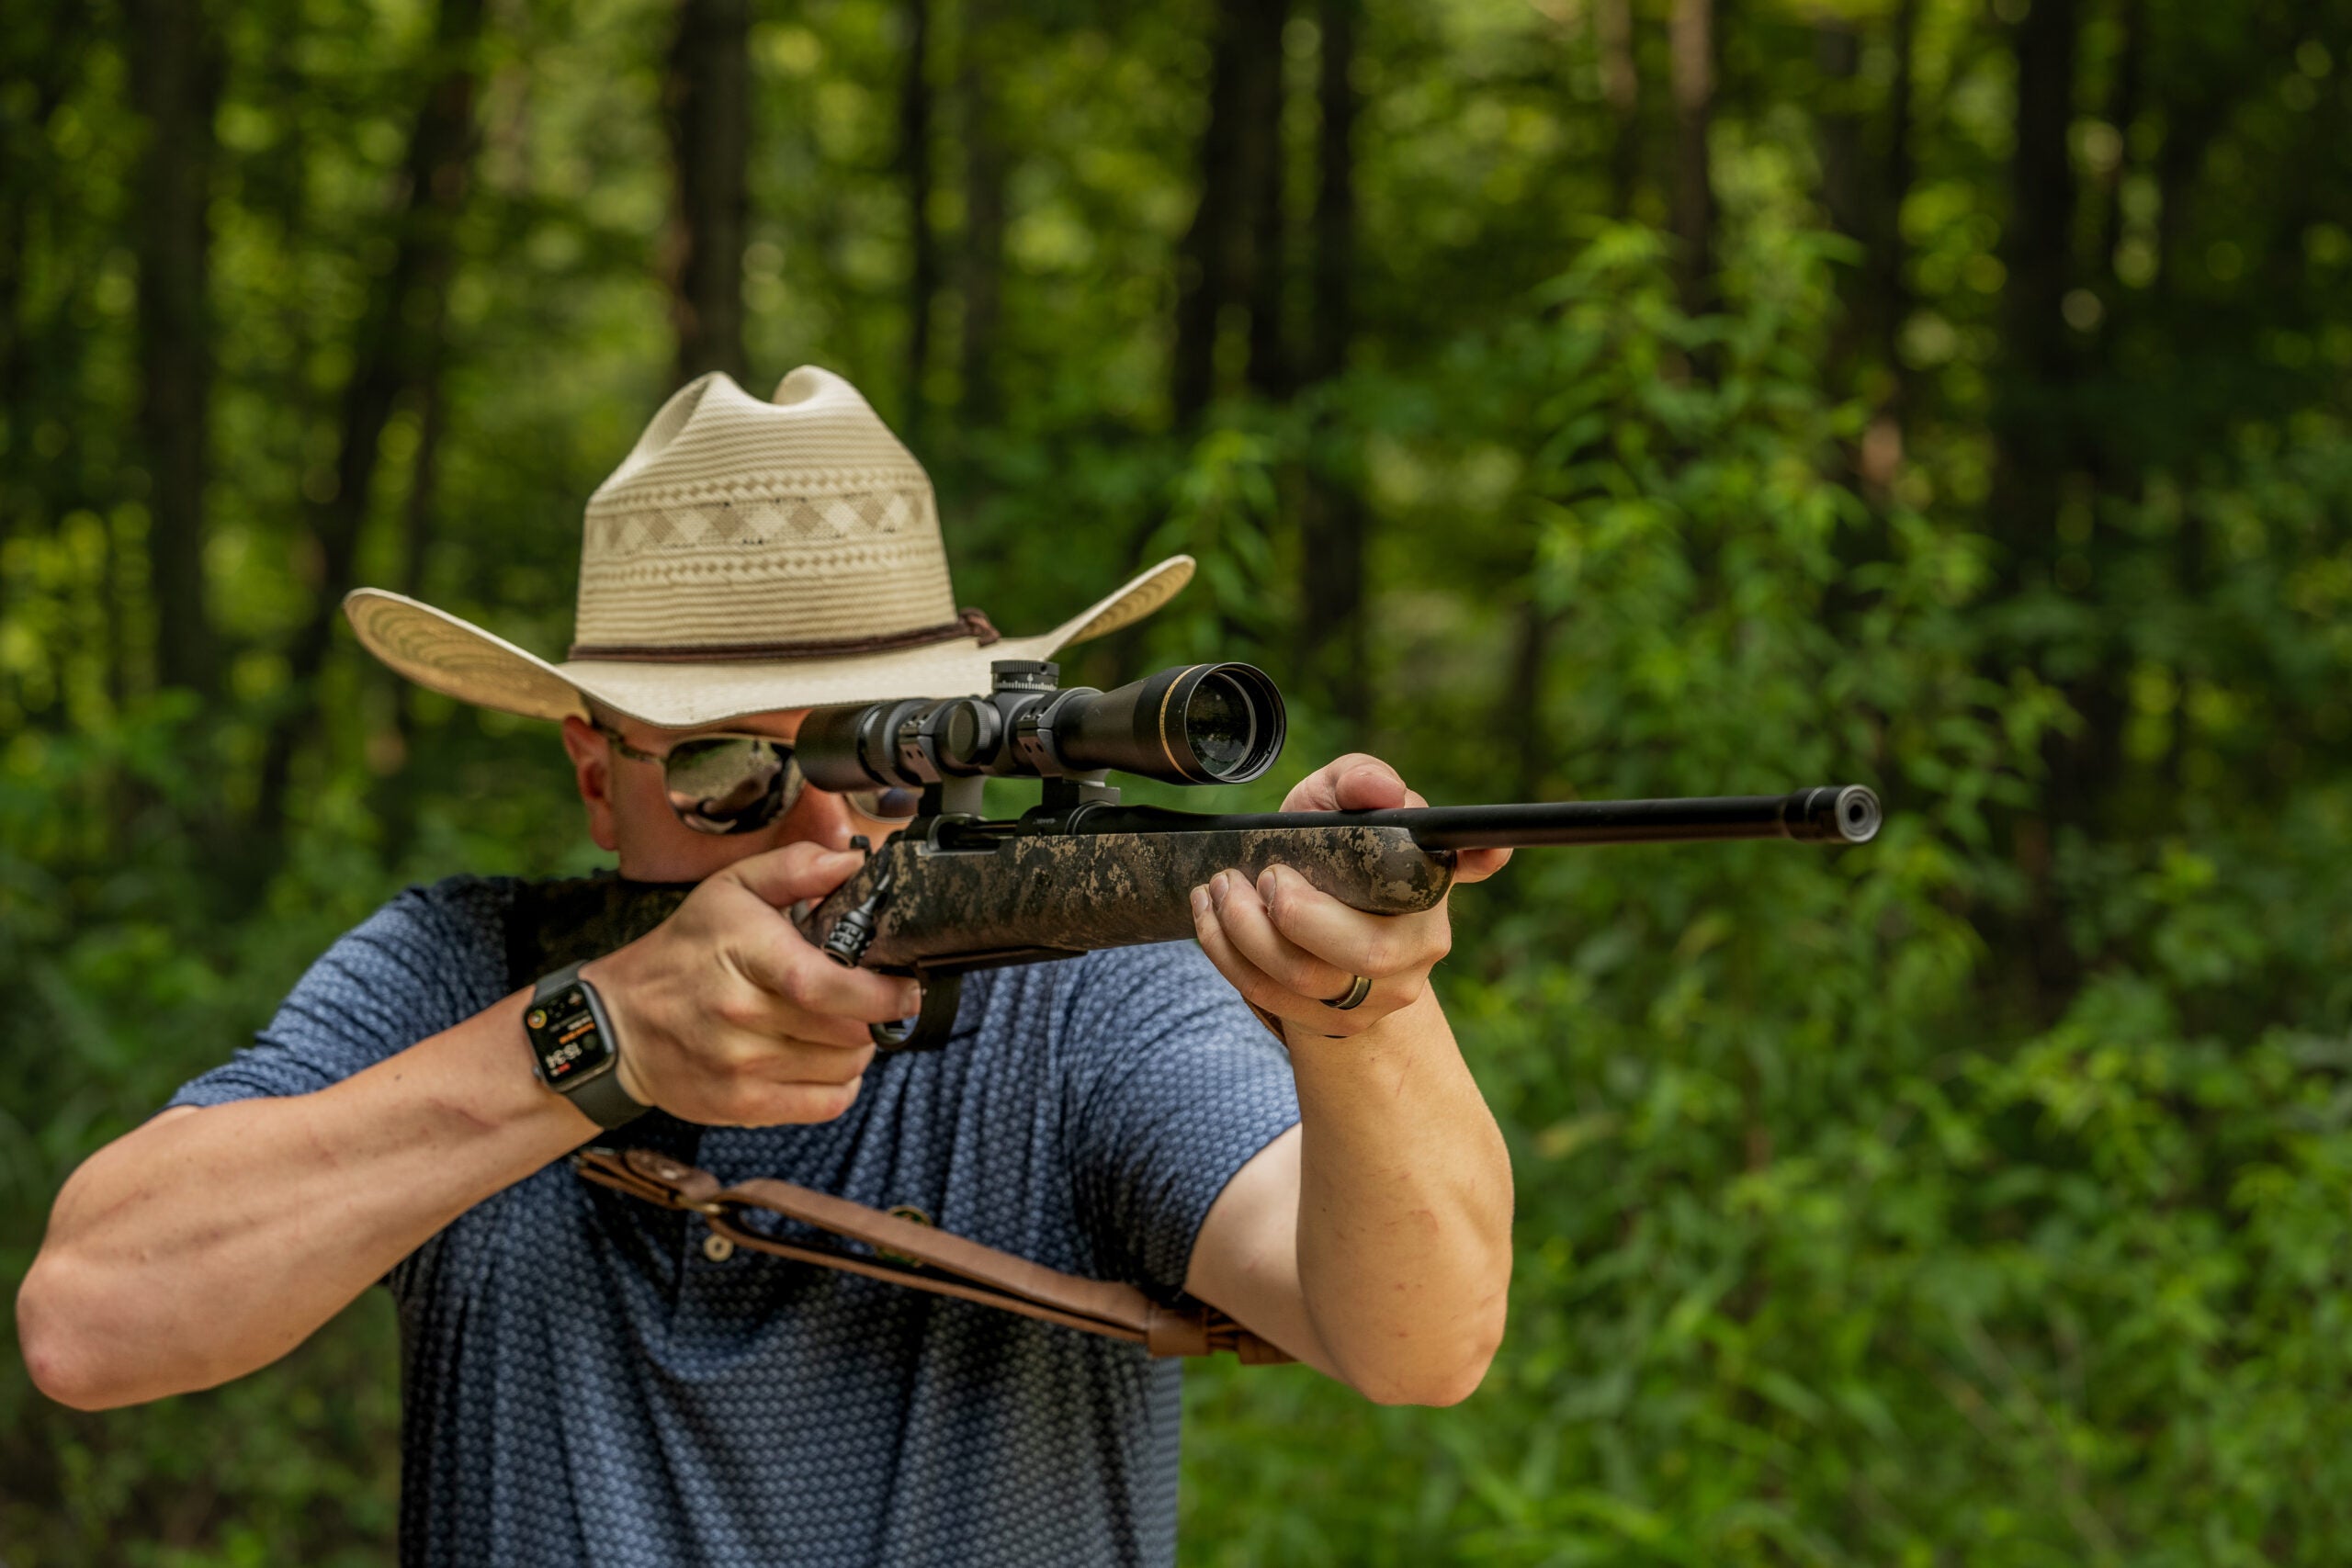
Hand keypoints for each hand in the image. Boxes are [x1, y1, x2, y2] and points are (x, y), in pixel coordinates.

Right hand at [582, 843, 920, 1124]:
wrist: (620, 1023)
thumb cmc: (683, 952)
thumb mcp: (729, 890)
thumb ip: (793, 868)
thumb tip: (852, 862)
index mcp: (746, 955)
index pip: (827, 986)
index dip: (881, 993)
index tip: (907, 986)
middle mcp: (743, 1015)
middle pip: (849, 1032)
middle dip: (874, 1016)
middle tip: (865, 999)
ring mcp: (742, 1067)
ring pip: (845, 1068)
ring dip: (857, 1048)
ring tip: (838, 1025)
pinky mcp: (742, 1106)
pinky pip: (825, 1105)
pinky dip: (840, 1084)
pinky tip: (822, 1059)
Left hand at [1188, 754, 1511, 1038]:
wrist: (1307, 916)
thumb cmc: (1329, 845)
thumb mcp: (1335, 798)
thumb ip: (1357, 778)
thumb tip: (1382, 789)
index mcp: (1432, 885)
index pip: (1459, 871)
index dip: (1447, 863)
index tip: (1372, 853)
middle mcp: (1417, 949)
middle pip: (1365, 953)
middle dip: (1294, 912)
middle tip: (1262, 875)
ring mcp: (1378, 995)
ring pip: (1305, 980)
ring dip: (1243, 929)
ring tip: (1220, 887)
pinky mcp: (1333, 1022)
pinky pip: (1271, 998)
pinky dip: (1227, 954)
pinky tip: (1211, 916)